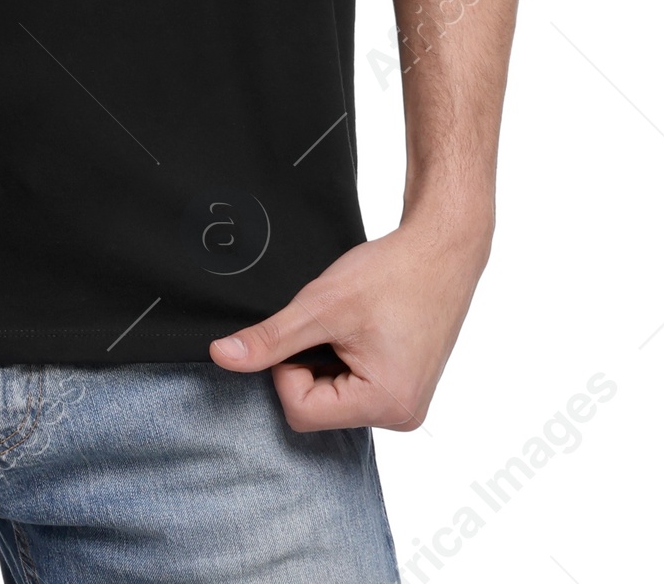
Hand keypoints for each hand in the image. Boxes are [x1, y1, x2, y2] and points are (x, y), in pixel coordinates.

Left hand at [208, 216, 489, 432]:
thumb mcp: (322, 304)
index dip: (287, 367)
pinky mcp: (405, 387)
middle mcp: (400, 415)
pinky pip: (353, 388)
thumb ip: (270, 338)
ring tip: (351, 324)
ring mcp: (405, 404)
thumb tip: (221, 357)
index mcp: (386, 404)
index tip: (306, 328)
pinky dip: (344, 359)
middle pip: (316, 408)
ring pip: (332, 397)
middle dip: (309, 364)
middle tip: (331, 324)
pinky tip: (360, 329)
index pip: (301, 410)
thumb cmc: (392, 273)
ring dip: (326, 360)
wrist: (442, 249)